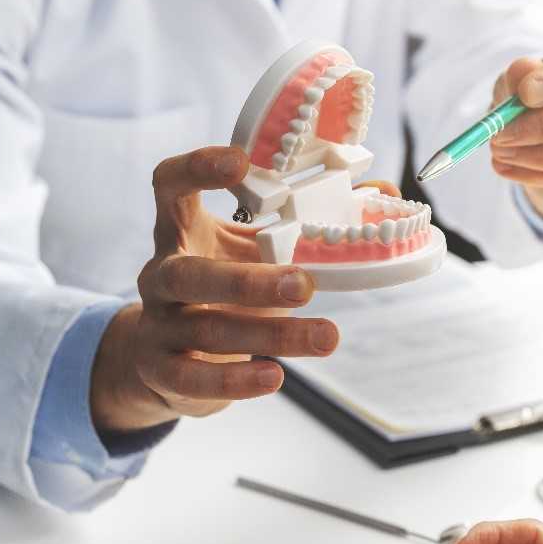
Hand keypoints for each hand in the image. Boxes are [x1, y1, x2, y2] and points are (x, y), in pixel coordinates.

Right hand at [89, 146, 349, 432]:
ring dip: (271, 335)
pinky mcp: (162, 370)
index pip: (170, 184)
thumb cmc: (225, 288)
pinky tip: (274, 377)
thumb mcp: (256, 248)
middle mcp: (161, 273)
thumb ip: (310, 220)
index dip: (197, 168)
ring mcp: (158, 323)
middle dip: (249, 281)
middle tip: (306, 284)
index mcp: (182, 230)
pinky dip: (236, 380)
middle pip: (191, 273)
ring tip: (326, 337)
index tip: (240, 163)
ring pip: (209, 328)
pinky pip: (194, 377)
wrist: (165, 356)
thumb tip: (383, 191)